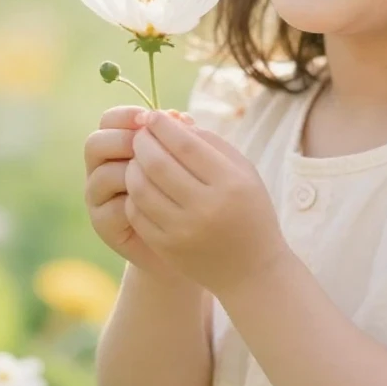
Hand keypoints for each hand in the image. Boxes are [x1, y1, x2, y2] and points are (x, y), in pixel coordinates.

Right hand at [84, 105, 194, 277]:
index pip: (110, 120)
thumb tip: (178, 115)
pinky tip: (158, 204)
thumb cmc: (186, 186)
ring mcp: (99, 196)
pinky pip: (112, 208)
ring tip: (158, 177)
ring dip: (130, 171)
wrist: (186, 236)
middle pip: (95, 144)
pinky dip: (133, 203)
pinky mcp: (103, 224)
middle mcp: (101, 167)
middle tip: (148, 147)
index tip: (148, 118)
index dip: (126, 115)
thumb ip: (178, 134)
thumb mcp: (184, 156)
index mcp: (118, 143)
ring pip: (103, 175)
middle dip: (122, 140)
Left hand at [125, 108, 289, 298]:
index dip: (164, 126)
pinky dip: (134, 193)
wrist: (252, 270)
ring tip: (139, 158)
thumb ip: (212, 142)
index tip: (154, 115)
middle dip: (143, 142)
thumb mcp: (244, 171)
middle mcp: (206, 207)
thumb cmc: (250, 210)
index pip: (186, 145)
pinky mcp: (167, 248)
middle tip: (140, 133)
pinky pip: (138, 213)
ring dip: (134, 166)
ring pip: (141, 188)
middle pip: (158, 164)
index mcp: (230, 183)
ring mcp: (184, 231)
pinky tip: (141, 185)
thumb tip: (173, 120)